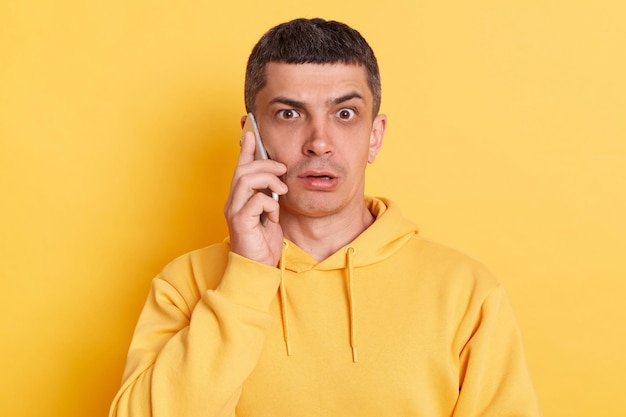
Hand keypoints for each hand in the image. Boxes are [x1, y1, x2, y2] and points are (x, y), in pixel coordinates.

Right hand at [224, 130, 287, 265]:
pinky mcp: (240, 222)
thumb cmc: (263, 243)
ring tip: (281, 190)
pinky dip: (270, 204)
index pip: (241, 168)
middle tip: (282, 168)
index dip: (245, 150)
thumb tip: (278, 179)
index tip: (250, 132)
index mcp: (240, 198)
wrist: (258, 268)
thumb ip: (270, 196)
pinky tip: (274, 216)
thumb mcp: (270, 214)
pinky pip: (256, 201)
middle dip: (264, 163)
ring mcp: (234, 211)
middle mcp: (233, 202)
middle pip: (243, 170)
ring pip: (246, 179)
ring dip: (268, 179)